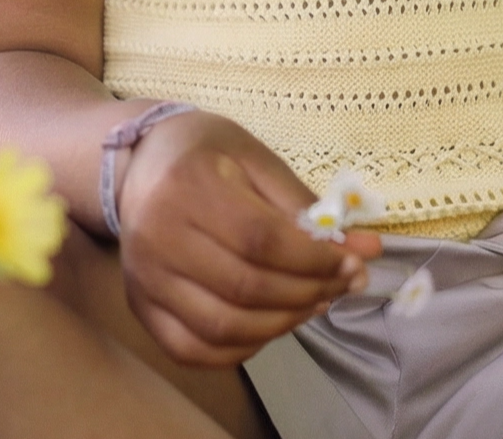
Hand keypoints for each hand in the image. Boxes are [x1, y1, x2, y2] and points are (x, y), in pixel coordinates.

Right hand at [114, 110, 382, 366]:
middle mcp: (157, 237)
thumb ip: (305, 204)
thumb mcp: (255, 157)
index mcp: (188, 185)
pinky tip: (270, 325)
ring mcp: (144, 279)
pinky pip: (193, 350)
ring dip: (281, 325)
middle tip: (343, 284)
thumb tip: (365, 249)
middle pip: (244, 287)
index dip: (312, 259)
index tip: (351, 262)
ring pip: (221, 327)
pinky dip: (240, 349)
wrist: (137, 164)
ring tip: (314, 303)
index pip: (260, 240)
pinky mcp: (139, 308)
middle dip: (307, 293)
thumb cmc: (204, 152)